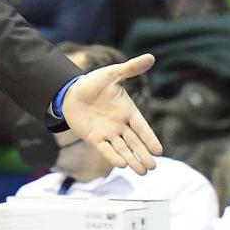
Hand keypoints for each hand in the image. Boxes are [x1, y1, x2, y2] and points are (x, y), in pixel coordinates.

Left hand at [62, 53, 162, 175]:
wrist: (70, 92)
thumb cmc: (93, 83)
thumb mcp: (112, 74)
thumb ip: (130, 69)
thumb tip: (151, 57)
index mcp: (128, 111)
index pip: (142, 127)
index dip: (150, 138)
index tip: (159, 151)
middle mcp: (120, 125)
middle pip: (135, 143)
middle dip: (143, 155)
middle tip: (153, 167)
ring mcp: (108, 132)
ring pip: (122, 148)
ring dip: (132, 160)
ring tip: (142, 172)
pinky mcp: (94, 137)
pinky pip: (105, 149)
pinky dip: (112, 156)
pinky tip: (121, 165)